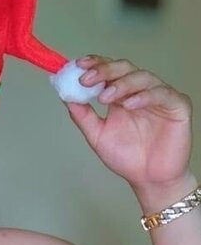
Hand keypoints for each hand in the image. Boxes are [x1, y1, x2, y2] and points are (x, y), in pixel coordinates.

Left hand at [64, 55, 193, 192]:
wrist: (149, 180)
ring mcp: (159, 97)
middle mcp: (140, 91)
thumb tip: (66, 97)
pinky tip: (130, 104)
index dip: (95, 64)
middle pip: (124, 68)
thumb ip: (83, 117)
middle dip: (104, 71)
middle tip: (87, 79)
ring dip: (121, 84)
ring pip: (142, 77)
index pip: (109, 71)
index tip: (77, 67)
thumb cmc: (128, 158)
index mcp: (121, 95)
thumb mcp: (97, 136)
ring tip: (105, 97)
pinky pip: (162, 94)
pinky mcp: (178, 105)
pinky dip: (145, 96)